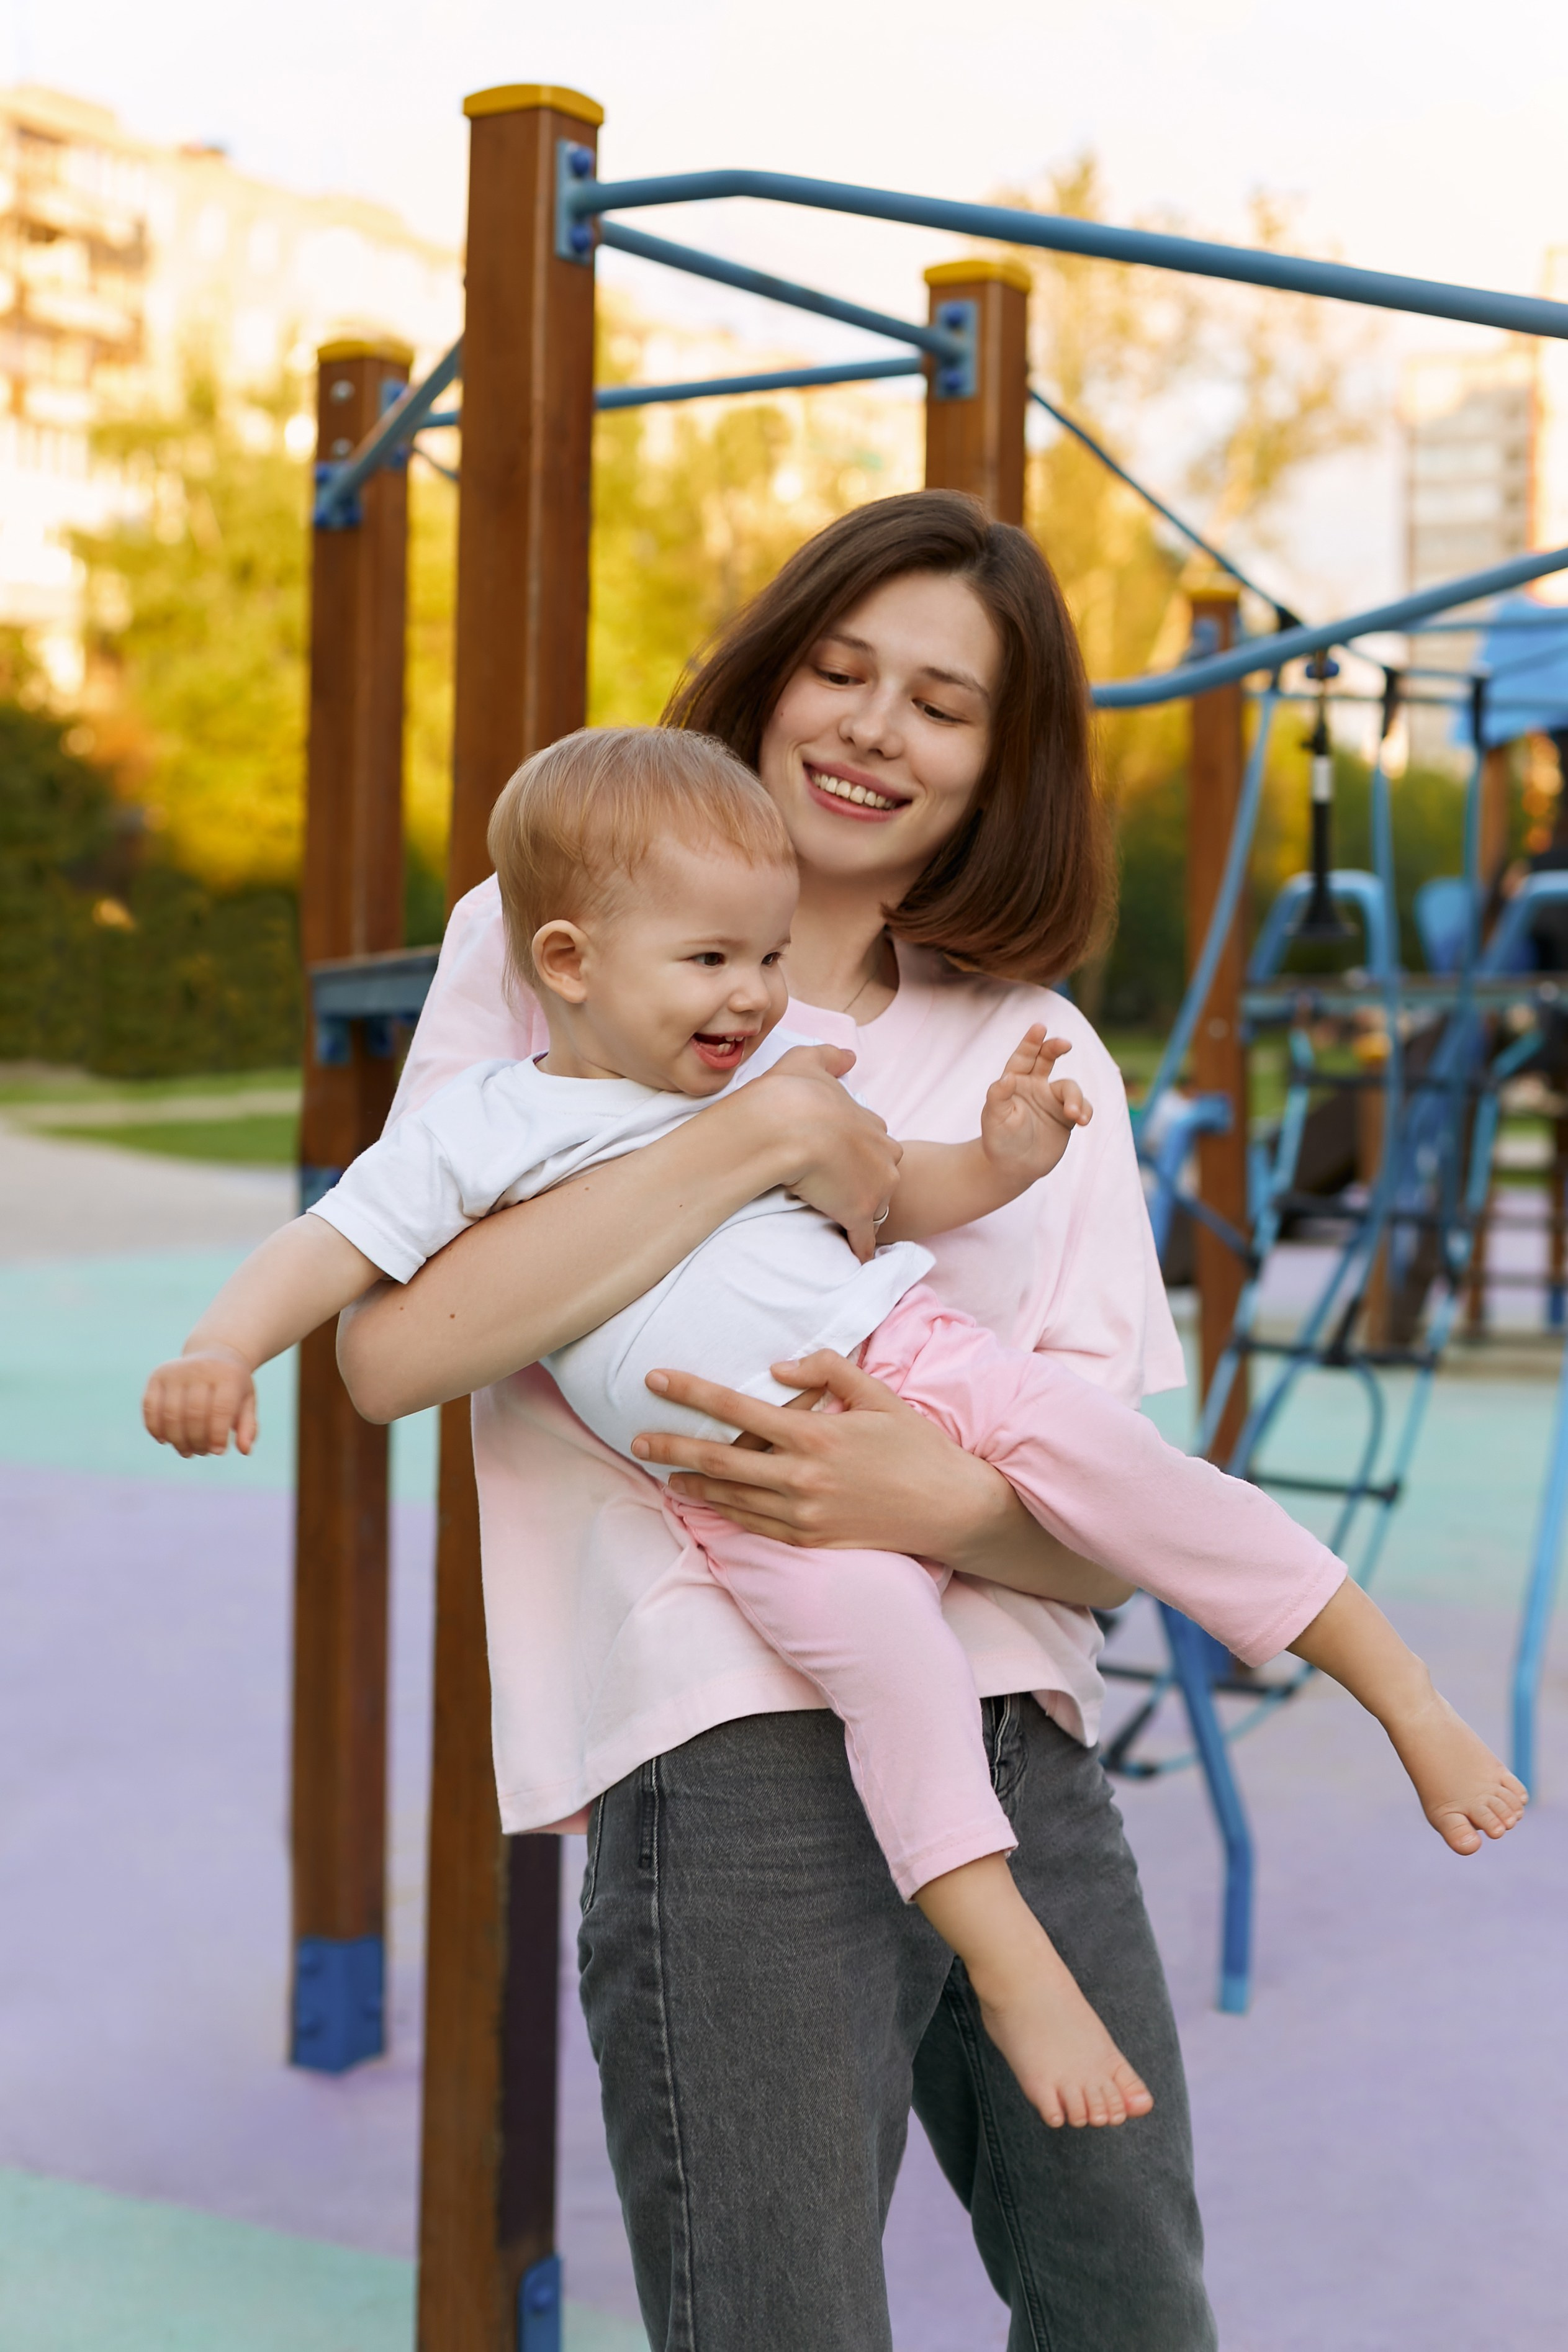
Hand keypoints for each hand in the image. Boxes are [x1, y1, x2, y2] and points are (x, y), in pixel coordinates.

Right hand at [142, 1345, 257, 1457]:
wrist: (214, 1353)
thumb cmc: (232, 1384)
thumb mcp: (247, 1400)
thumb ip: (248, 1426)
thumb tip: (245, 1450)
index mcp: (227, 1375)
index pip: (220, 1410)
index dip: (217, 1435)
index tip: (218, 1451)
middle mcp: (200, 1369)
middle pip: (193, 1415)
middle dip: (197, 1441)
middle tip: (202, 1452)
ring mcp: (175, 1371)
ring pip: (170, 1415)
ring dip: (177, 1440)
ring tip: (187, 1451)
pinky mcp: (157, 1376)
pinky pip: (150, 1407)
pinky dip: (155, 1428)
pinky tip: (165, 1440)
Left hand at [633, 1347, 1010, 1552]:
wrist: (951, 1509)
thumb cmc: (916, 1446)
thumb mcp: (879, 1395)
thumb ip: (828, 1370)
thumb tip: (777, 1369)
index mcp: (815, 1435)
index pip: (736, 1409)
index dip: (690, 1393)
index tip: (655, 1379)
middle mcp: (801, 1478)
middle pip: (718, 1461)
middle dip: (671, 1448)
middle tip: (635, 1440)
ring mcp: (803, 1515)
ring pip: (731, 1498)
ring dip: (691, 1485)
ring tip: (664, 1473)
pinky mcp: (811, 1541)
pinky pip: (755, 1526)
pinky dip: (726, 1512)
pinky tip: (708, 1502)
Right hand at [748, 1044, 903, 1261]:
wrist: (784, 1125)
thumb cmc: (792, 1093)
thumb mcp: (809, 1061)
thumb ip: (831, 1057)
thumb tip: (850, 1057)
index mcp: (872, 1125)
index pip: (875, 1143)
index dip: (857, 1151)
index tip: (841, 1157)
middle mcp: (882, 1156)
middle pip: (883, 1175)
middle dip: (866, 1182)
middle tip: (838, 1187)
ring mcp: (874, 1187)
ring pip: (877, 1205)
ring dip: (862, 1213)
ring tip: (840, 1220)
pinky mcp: (860, 1214)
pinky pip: (866, 1239)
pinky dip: (861, 1249)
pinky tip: (857, 1259)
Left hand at [980, 1028, 1091, 1189]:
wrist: (1013, 1167)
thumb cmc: (998, 1140)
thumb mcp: (994, 1119)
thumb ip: (999, 1096)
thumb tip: (1006, 1077)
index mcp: (1014, 1081)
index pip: (1023, 1056)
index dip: (1031, 1041)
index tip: (1039, 1028)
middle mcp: (1035, 1086)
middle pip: (1048, 1058)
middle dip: (1056, 1048)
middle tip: (1065, 1045)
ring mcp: (1052, 1100)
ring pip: (1069, 1087)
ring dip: (1074, 1098)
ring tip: (1074, 1115)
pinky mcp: (1067, 1116)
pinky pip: (1081, 1106)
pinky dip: (1085, 1110)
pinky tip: (1082, 1120)